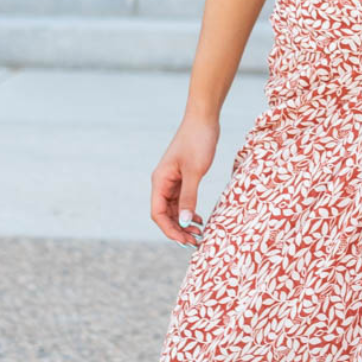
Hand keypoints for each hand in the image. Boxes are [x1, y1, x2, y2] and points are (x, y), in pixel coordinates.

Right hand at [150, 113, 219, 244]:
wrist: (204, 120)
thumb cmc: (198, 142)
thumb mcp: (195, 172)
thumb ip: (189, 197)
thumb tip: (185, 223)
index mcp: (160, 181)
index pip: (158, 213)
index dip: (169, 230)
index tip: (185, 241)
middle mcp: (163, 182)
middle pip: (165, 214)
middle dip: (178, 229)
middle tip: (195, 242)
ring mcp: (173, 180)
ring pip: (175, 209)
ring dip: (184, 222)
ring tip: (200, 233)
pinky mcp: (183, 177)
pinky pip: (183, 200)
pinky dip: (189, 211)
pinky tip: (199, 219)